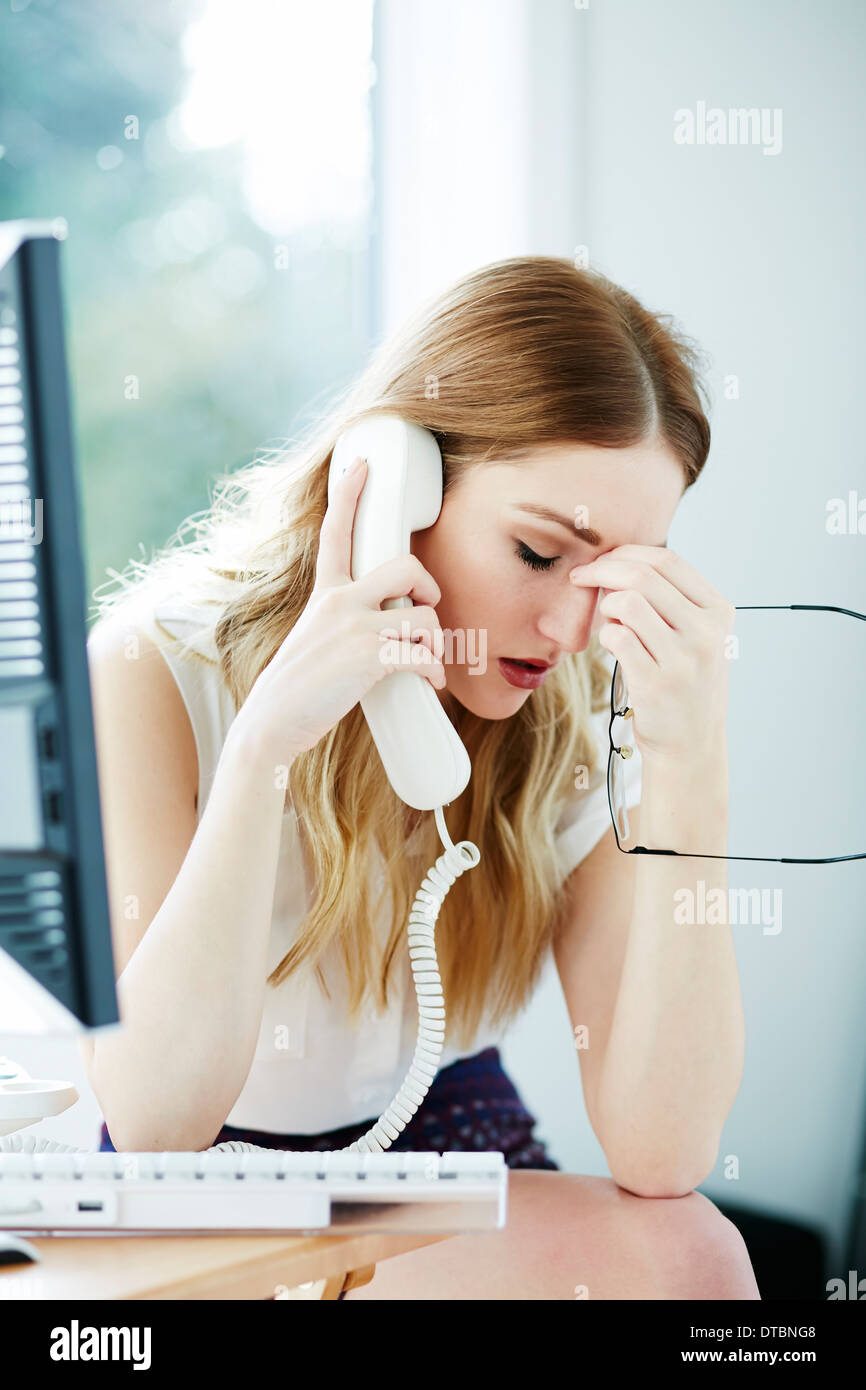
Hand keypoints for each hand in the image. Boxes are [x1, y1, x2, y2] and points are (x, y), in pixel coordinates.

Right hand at [235, 456, 446, 767]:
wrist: (272, 724)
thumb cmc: (295, 690)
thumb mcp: (314, 639)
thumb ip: (344, 623)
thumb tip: (389, 632)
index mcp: (325, 594)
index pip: (337, 532)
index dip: (349, 494)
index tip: (360, 463)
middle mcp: (340, 602)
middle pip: (407, 567)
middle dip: (428, 588)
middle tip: (425, 612)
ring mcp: (356, 628)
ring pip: (426, 617)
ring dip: (435, 646)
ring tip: (424, 666)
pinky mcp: (370, 658)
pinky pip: (424, 656)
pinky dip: (434, 673)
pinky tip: (428, 684)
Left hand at [569, 546, 735, 767]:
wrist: (691, 745)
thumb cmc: (685, 684)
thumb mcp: (697, 637)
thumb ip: (670, 600)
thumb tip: (617, 560)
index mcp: (718, 611)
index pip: (667, 560)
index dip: (626, 552)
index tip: (601, 560)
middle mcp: (707, 632)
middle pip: (643, 576)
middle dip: (602, 569)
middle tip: (581, 577)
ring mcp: (684, 659)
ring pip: (628, 603)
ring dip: (605, 605)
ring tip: (606, 621)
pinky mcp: (656, 683)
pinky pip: (617, 638)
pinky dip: (604, 634)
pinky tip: (609, 644)